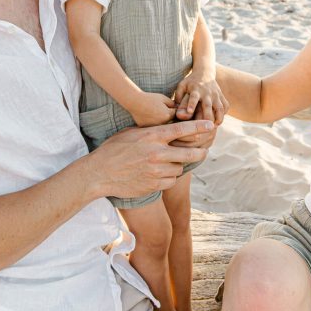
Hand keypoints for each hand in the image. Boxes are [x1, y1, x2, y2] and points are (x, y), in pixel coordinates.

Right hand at [88, 121, 215, 199]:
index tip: (211, 126)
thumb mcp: (132, 133)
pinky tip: (159, 174)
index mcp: (152, 136)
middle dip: (199, 152)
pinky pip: (171, 181)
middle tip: (203, 151)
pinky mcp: (154, 185)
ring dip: (178, 165)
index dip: (199, 127)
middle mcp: (157, 153)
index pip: (182, 129)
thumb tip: (168, 129)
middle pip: (189, 153)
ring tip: (167, 163)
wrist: (99, 173)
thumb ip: (151, 132)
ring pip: (180, 168)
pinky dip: (169, 178)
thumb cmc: (114, 149)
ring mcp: (156, 171)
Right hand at [128, 92, 176, 127]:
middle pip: (172, 124)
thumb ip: (174, 104)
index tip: (173, 108)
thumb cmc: (150, 98)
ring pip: (163, 128)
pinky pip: (155, 130)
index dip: (176, 112)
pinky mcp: (148, 130)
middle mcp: (162, 123)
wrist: (134, 102)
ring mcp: (154, 128)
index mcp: (168, 115)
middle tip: (165, 113)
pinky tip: (151, 121)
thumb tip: (179, 110)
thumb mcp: (164, 98)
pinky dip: (155, 127)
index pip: (177, 115)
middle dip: (171, 119)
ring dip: (164, 125)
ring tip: (158, 116)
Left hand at [175, 69, 228, 124]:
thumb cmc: (190, 83)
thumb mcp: (182, 86)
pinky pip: (225, 106)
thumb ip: (178, 97)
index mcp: (195, 90)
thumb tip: (177, 111)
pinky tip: (219, 121)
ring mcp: (216, 94)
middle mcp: (207, 92)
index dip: (191, 104)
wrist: (205, 72)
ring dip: (219, 117)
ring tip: (215, 126)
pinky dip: (224, 114)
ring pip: (220, 107)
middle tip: (205, 126)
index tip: (189, 112)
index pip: (193, 97)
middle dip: (207, 116)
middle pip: (208, 105)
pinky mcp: (222, 96)